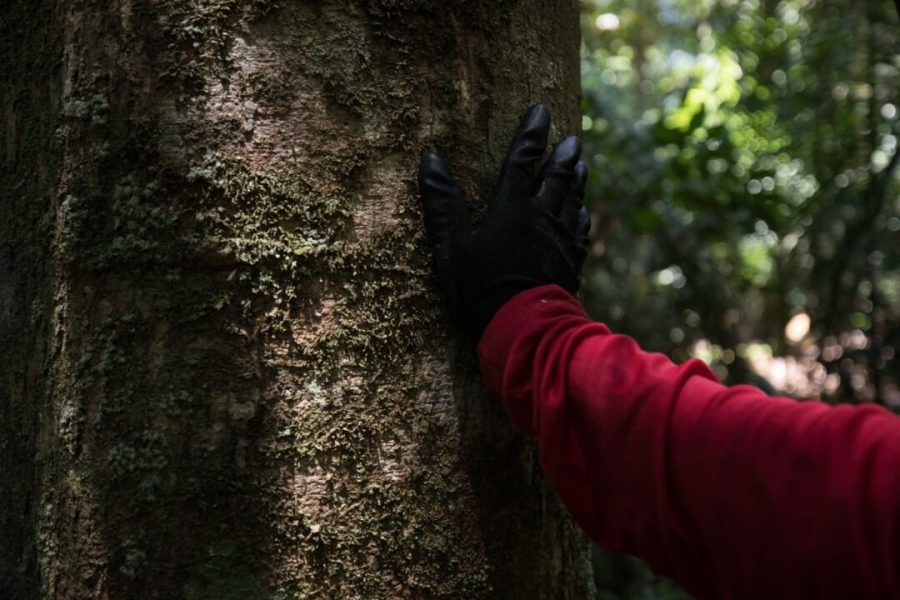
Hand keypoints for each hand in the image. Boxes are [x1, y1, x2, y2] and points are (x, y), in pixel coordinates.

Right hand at [419, 104, 590, 339]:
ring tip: (583, 166)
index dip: (530, 134)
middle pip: (555, 180)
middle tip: (572, 139)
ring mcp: (559, 243)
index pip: (520, 162)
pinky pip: (579, 236)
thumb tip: (430, 158)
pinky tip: (584, 216)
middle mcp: (540, 219)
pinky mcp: (570, 266)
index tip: (540, 110)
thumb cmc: (479, 286)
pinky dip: (581, 220)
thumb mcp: (451, 244)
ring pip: (571, 204)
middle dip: (562, 156)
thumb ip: (441, 201)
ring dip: (577, 183)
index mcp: (510, 209)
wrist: (522, 326)